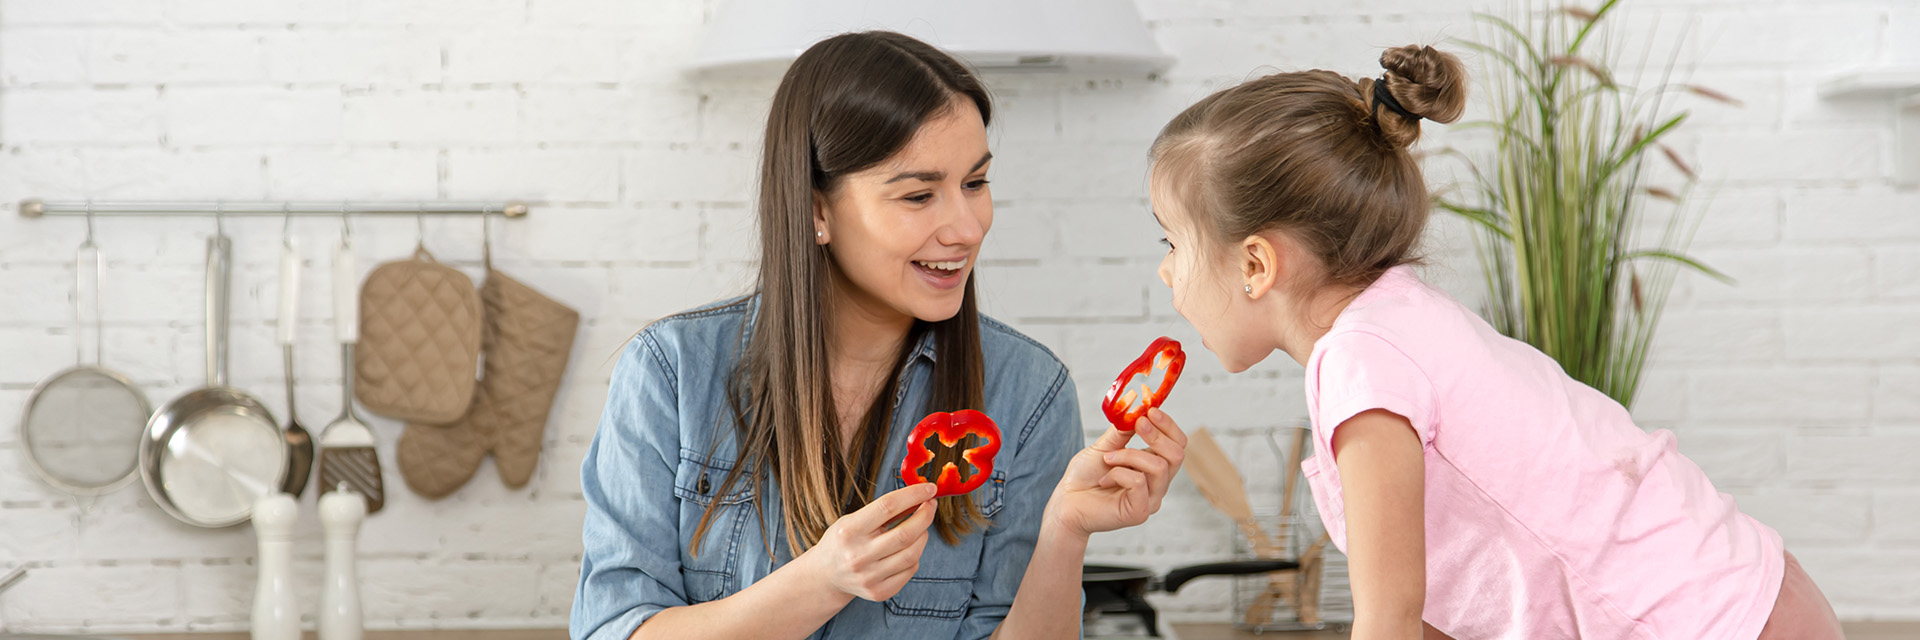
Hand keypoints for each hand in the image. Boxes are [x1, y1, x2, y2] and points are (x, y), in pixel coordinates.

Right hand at [800, 482, 938, 601]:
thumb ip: (884, 510)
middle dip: (925, 515)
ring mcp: (868, 577)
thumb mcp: (854, 519)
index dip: (913, 495)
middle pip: (905, 534)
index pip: (888, 506)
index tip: (929, 488)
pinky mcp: (878, 592)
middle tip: (931, 505)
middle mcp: (858, 555)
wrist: (826, 575)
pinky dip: (915, 555)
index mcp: (849, 531)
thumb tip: (919, 497)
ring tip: (920, 527)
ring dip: (923, 535)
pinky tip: (908, 548)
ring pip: (912, 554)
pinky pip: (910, 570)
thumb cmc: (843, 541)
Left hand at [1048, 407, 1187, 538]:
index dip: (1168, 425)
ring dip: (1129, 455)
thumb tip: (1140, 407)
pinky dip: (1118, 473)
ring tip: (1107, 459)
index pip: (1178, 444)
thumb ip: (1124, 430)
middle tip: (1138, 423)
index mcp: (1154, 467)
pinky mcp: (1140, 512)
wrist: (1067, 501)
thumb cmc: (1086, 476)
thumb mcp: (1106, 445)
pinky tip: (1104, 480)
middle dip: (1158, 434)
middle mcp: (1158, 484)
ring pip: (1159, 466)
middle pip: (1178, 455)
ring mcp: (1151, 499)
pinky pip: (1139, 482)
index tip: (1150, 409)